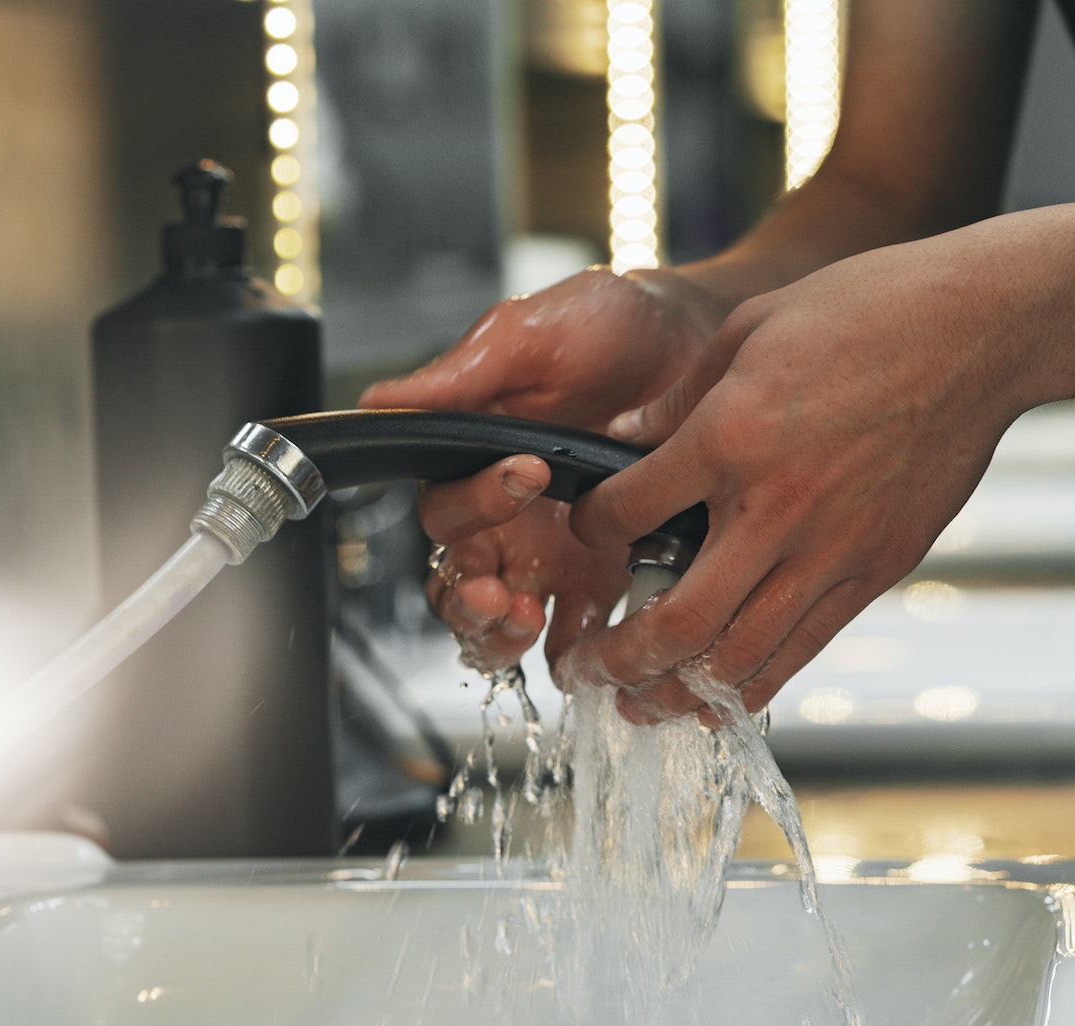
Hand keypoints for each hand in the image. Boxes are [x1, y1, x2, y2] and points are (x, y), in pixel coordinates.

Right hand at [363, 267, 729, 668]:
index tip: (526, 472)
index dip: (472, 508)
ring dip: (508, 636)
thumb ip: (459, 376)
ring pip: (507, 624)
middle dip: (470, 606)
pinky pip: (583, 635)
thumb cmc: (608, 326)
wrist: (697, 337)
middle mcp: (508, 521)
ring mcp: (558, 555)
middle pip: (459, 590)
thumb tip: (377, 400)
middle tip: (503, 597)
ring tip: (532, 620)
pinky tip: (600, 635)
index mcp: (474, 465)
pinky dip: (584, 650)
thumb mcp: (529, 335)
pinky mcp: (610, 576)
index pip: (443, 513)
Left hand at [566, 231, 1043, 719]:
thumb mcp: (751, 328)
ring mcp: (833, 550)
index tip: (588, 531)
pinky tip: (717, 698)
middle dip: (617, 660)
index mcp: (730, 437)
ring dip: (678, 693)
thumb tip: (622, 436)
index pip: (626, 514)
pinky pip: (804, 649)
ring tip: (640, 706)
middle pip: (677, 623)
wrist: (980, 331)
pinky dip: (752, 686)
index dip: (591, 531)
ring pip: (739, 658)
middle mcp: (775, 509)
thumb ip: (680, 396)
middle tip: (585, 671)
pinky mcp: (878, 569)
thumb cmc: (866, 312)